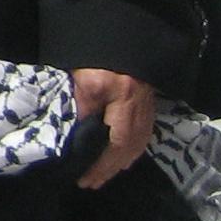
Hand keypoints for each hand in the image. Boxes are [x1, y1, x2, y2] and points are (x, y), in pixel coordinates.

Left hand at [71, 68, 156, 188]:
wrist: (120, 38)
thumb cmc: (97, 57)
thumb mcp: (84, 82)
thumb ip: (81, 107)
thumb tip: (74, 134)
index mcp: (125, 104)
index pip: (116, 144)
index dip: (102, 165)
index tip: (85, 178)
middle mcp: (140, 110)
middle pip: (129, 149)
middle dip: (110, 169)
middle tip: (91, 182)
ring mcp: (146, 107)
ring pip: (136, 144)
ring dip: (120, 162)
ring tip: (102, 174)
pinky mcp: (145, 104)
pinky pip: (140, 135)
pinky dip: (128, 150)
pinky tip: (119, 156)